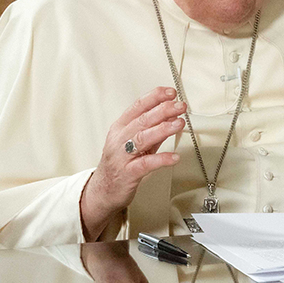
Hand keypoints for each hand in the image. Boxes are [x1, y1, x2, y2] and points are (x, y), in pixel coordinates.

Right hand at [80, 87, 186, 240]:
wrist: (103, 190)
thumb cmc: (120, 164)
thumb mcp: (136, 142)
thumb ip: (154, 129)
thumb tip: (173, 114)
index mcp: (120, 127)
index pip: (138, 107)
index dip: (154, 97)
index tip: (170, 92)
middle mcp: (119, 139)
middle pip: (142, 120)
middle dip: (163, 110)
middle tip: (180, 105)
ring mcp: (122, 156)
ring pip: (142, 138)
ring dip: (163, 129)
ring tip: (179, 124)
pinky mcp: (128, 173)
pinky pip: (145, 164)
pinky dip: (161, 159)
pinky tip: (174, 157)